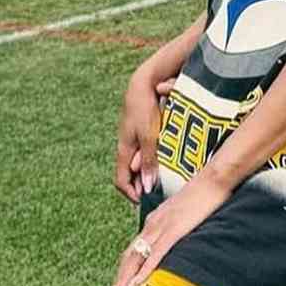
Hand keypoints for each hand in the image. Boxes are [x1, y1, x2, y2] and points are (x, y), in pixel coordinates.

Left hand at [102, 170, 229, 285]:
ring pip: (137, 258)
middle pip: (129, 257)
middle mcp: (152, 225)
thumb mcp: (187, 213)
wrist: (215, 178)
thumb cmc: (206, 194)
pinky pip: (155, 254)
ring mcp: (162, 227)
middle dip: (118, 281)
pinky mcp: (174, 230)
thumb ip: (179, 226)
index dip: (124, 271)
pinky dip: (144, 271)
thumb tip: (180, 239)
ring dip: (125, 281)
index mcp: (155, 221)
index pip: (134, 250)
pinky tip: (137, 285)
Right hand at [114, 70, 176, 202]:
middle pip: (130, 174)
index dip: (131, 194)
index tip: (144, 202)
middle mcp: (126, 146)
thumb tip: (147, 187)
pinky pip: (144, 152)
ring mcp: (133, 138)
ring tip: (162, 182)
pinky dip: (152, 161)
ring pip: (138, 163)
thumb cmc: (145, 109)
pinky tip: (165, 162)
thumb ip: (149, 161)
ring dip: (148, 174)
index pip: (121, 180)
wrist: (143, 83)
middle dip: (141, 187)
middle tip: (156, 195)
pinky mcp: (141, 131)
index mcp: (124, 150)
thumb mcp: (149, 137)